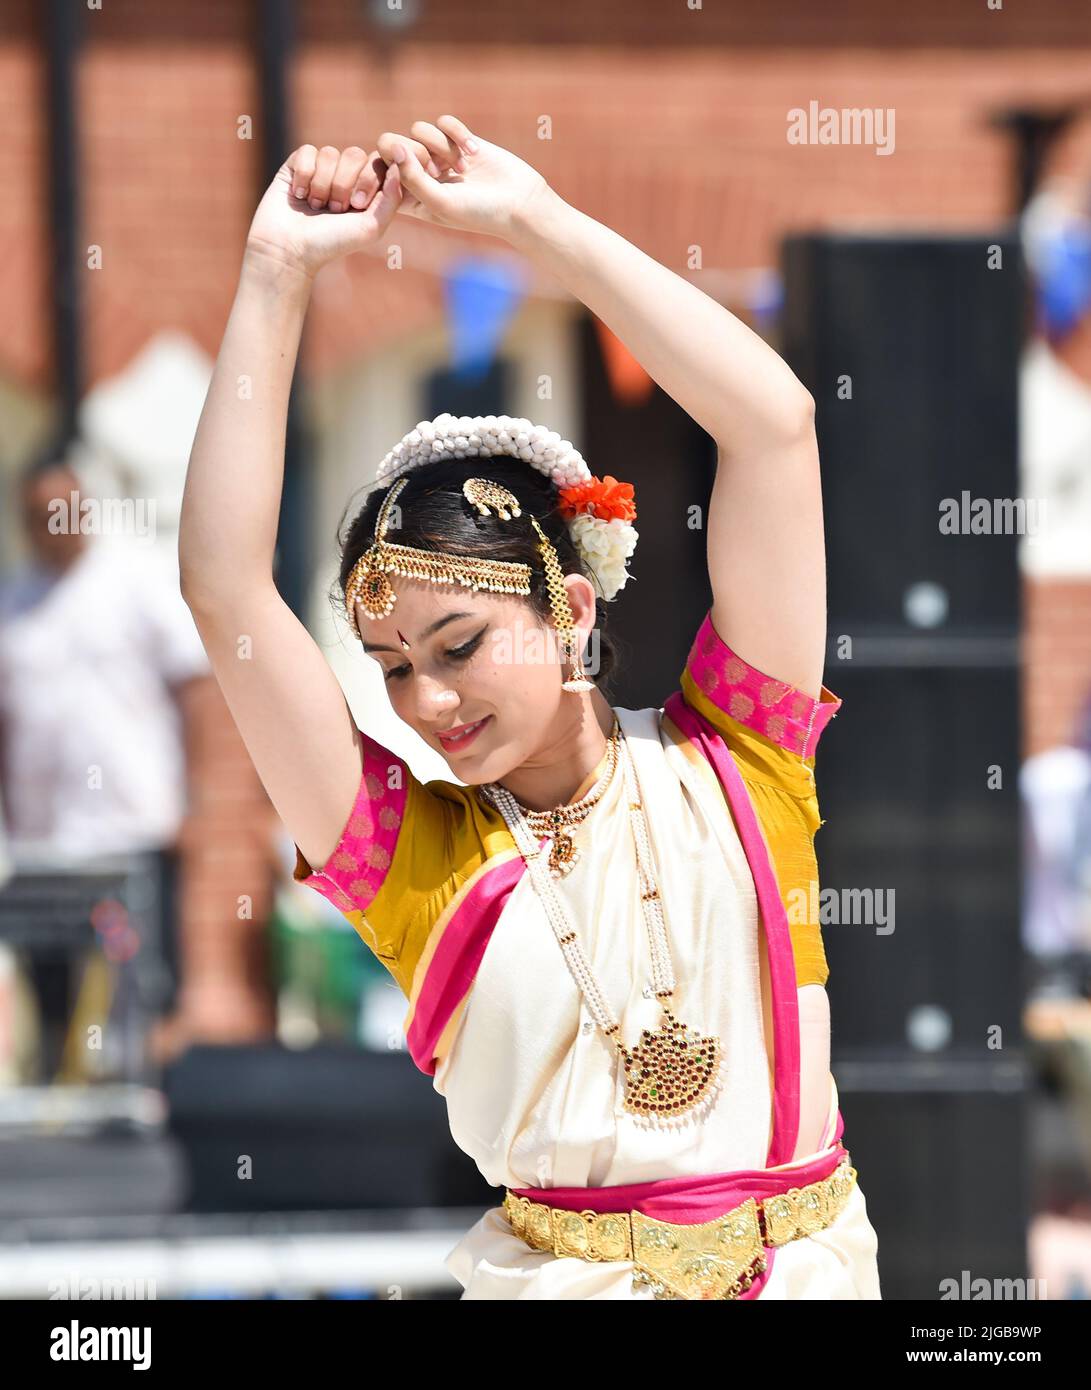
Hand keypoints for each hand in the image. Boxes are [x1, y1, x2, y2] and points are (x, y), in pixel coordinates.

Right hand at [245, 144, 404, 276]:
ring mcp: (321, 169)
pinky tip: (299, 195)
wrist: (288, 248)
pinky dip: (304, 175)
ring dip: (322, 184)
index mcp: (366, 190)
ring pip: (330, 152)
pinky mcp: (297, 164)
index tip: (356, 206)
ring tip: (315, 206)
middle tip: (334, 209)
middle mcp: (345, 177)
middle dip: (344, 184)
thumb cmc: (332, 243)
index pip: (377, 162)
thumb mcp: (371, 227)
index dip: (367, 180)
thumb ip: (392, 199)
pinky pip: (307, 151)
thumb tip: (398, 165)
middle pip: (354, 154)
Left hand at [375, 115, 552, 240]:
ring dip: (441, 144)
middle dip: (413, 151)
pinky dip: (458, 133)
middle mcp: (420, 175)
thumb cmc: (479, 212)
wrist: (519, 202)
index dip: (386, 168)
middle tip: (436, 168)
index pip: (379, 172)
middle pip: (393, 144)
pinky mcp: (457, 139)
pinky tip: (474, 151)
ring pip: (419, 130)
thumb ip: (412, 178)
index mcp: (409, 197)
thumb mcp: (440, 202)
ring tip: (462, 166)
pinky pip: (444, 122)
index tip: (405, 177)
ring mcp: (438, 156)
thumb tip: (394, 146)